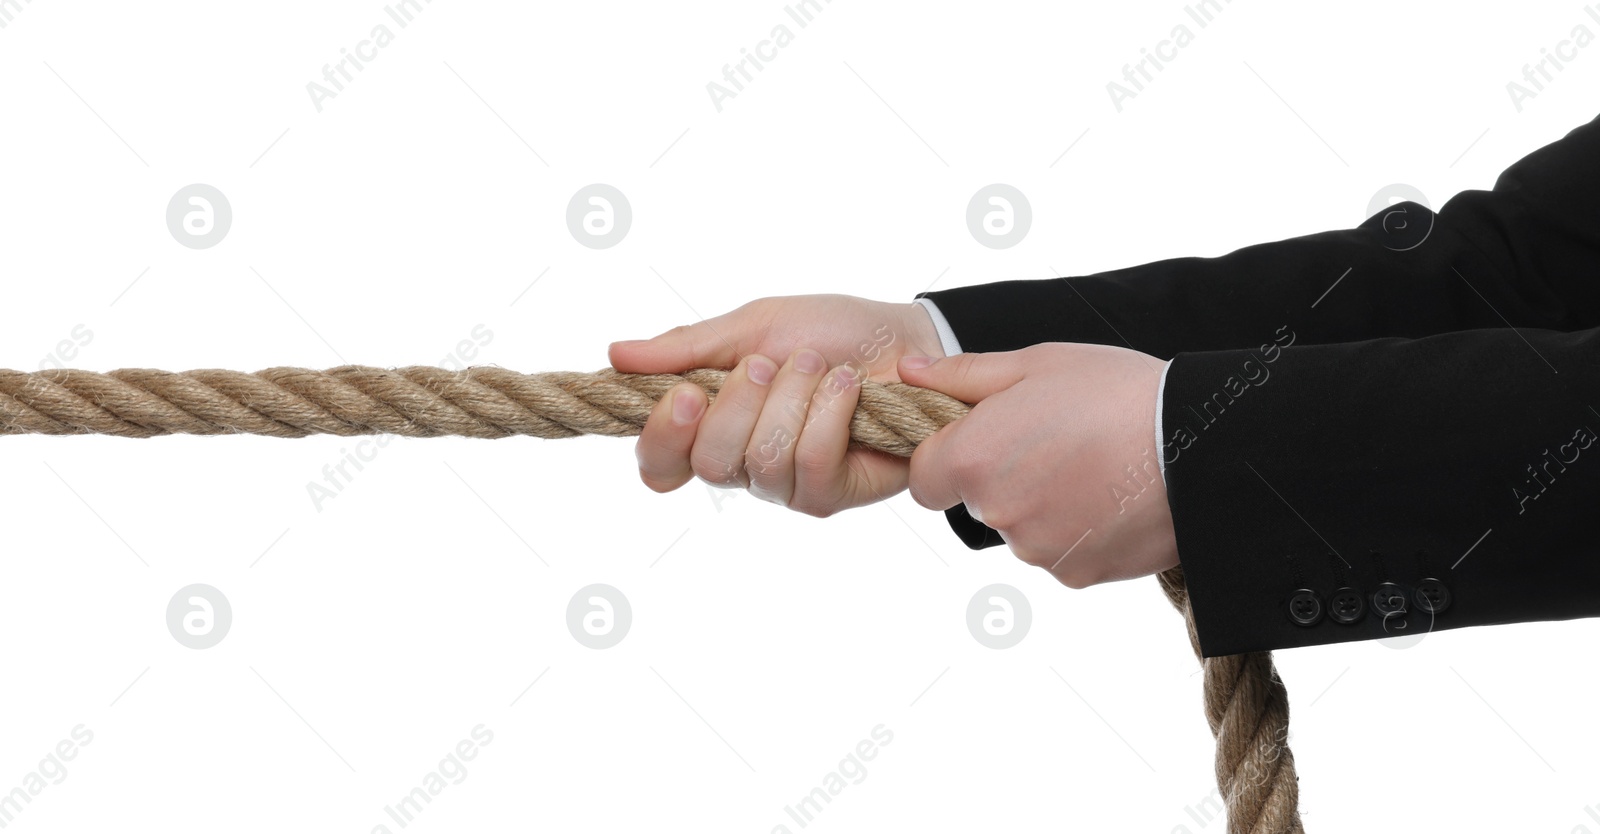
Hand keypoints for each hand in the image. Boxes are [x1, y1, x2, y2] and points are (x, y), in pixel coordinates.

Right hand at [608, 295, 945, 514]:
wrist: (906, 340)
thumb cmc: (829, 332)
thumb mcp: (753, 326)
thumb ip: (687, 348)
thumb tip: (616, 353)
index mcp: (710, 423)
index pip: (659, 462)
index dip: (662, 436)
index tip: (687, 392)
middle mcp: (740, 463)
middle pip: (708, 461)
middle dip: (741, 400)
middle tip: (769, 363)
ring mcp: (783, 485)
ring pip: (760, 459)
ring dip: (793, 398)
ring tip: (819, 366)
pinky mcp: (827, 494)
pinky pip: (809, 461)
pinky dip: (829, 412)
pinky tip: (847, 388)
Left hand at [897, 343, 1178, 587]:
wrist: (1201, 447)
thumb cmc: (1117, 393)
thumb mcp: (1036, 364)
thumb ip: (963, 376)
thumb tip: (909, 373)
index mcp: (974, 458)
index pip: (923, 478)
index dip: (948, 457)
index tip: (986, 437)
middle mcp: (996, 512)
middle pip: (975, 501)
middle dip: (1002, 475)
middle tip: (1056, 440)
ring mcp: (1037, 550)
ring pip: (1020, 529)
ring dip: (1043, 504)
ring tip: (1094, 465)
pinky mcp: (1077, 574)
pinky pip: (1061, 553)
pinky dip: (1078, 531)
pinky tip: (1112, 496)